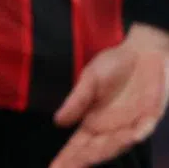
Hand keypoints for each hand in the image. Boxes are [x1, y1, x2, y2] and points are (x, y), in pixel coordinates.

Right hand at [50, 24, 168, 167]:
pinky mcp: (150, 116)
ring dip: (106, 149)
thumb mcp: (89, 79)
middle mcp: (111, 129)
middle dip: (82, 160)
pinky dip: (138, 132)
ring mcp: (132, 125)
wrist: (142, 52)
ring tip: (89, 157)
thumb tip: (58, 121)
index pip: (78, 145)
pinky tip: (131, 135)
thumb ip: (77, 101)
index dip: (67, 157)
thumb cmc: (114, 66)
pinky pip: (143, 127)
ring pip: (118, 144)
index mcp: (93, 121)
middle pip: (96, 150)